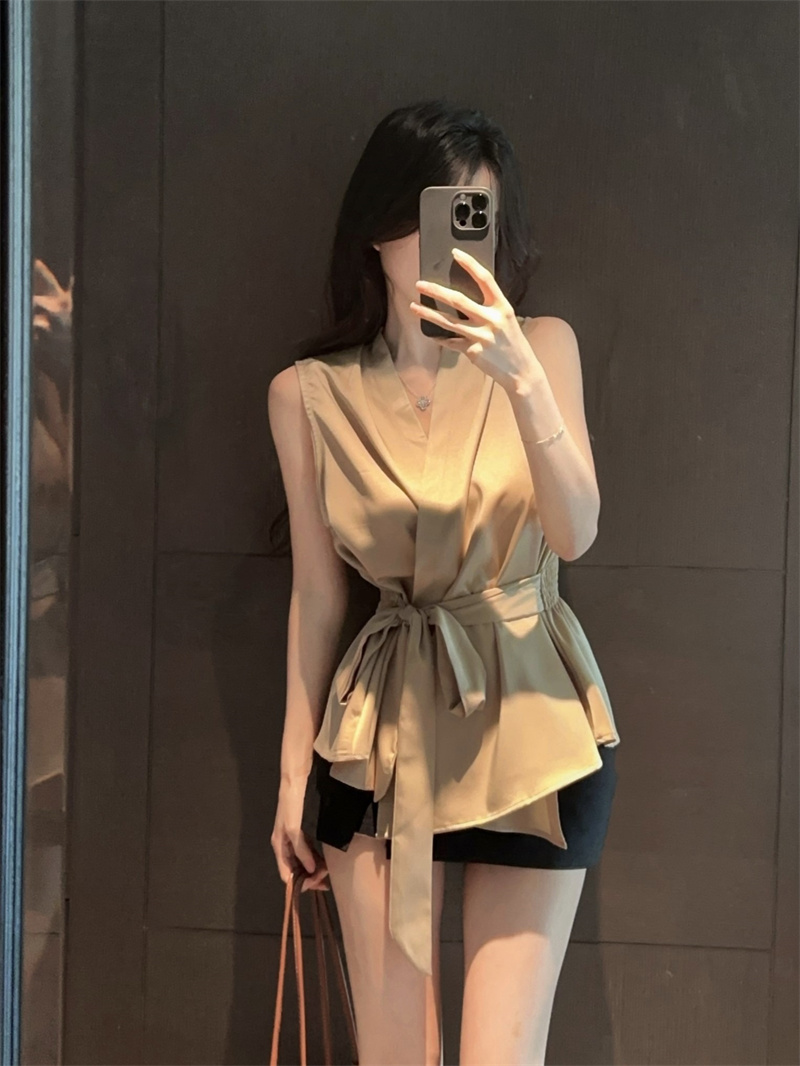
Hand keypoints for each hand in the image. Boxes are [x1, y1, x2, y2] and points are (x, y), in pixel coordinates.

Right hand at [271, 778, 329, 892]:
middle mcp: (285, 845)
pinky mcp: (302, 832)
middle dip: (309, 877)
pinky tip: (326, 861)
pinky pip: (308, 851)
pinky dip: (316, 859)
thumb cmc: (292, 805)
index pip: (286, 875)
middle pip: (295, 870)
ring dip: (314, 869)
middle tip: (327, 879)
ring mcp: (294, 839)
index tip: (317, 883)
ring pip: (303, 862)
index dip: (300, 884)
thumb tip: (310, 871)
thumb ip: (301, 851)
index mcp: (279, 847)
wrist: (296, 781)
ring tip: (328, 871)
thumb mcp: (295, 829)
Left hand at [409, 248, 543, 395]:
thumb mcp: (506, 320)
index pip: (485, 279)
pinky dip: (440, 338)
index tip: (455, 253)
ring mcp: (481, 337)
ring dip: (428, 314)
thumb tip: (462, 298)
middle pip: (458, 300)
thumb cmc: (513, 343)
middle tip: (419, 284)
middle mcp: (491, 319)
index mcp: (502, 307)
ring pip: (448, 322)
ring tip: (413, 307)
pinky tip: (431, 334)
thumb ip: (489, 308)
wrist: (522, 371)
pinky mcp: (473, 352)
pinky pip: (451, 342)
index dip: (470, 264)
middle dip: (436, 291)